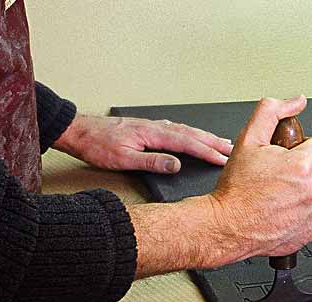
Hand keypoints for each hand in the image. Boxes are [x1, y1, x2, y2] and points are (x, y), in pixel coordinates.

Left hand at [54, 114, 232, 172]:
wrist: (79, 130)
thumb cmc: (97, 145)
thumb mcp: (123, 159)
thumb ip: (152, 162)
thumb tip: (176, 164)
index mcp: (153, 134)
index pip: (188, 144)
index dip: (208, 152)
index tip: (224, 159)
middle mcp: (156, 127)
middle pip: (192, 134)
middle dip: (214, 142)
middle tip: (232, 149)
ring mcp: (153, 126)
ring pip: (186, 130)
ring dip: (205, 137)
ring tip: (221, 142)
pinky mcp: (148, 128)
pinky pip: (177, 129)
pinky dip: (191, 133)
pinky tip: (194, 135)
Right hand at [208, 96, 311, 261]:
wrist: (228, 226)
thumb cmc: (236, 190)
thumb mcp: (248, 139)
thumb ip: (272, 112)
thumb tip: (296, 102)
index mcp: (303, 165)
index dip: (310, 146)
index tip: (297, 154)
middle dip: (306, 169)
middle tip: (282, 175)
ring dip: (307, 191)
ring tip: (282, 194)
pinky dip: (307, 212)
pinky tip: (287, 210)